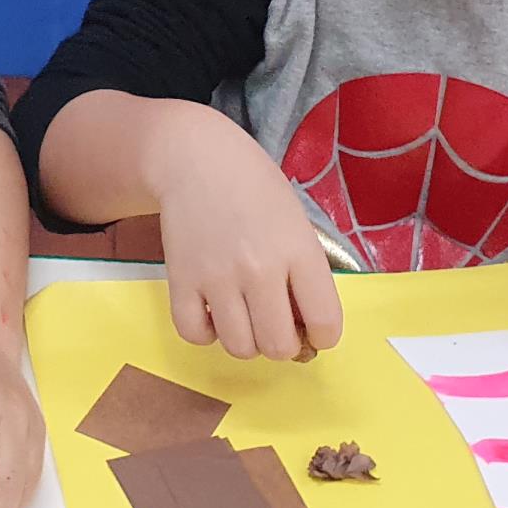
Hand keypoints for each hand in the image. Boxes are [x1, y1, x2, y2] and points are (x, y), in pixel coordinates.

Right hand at [152, 108, 342, 361]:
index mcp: (299, 251)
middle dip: (284, 344)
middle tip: (276, 323)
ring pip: (239, 348)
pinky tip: (212, 314)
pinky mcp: (181, 280)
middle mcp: (260, 269)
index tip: (314, 328)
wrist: (195, 158)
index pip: (326, 322)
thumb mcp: (296, 222)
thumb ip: (306, 271)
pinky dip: (206, 334)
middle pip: (279, 346)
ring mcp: (217, 278)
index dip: (324, 336)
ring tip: (244, 316)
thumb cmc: (254, 187)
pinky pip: (194, 335)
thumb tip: (306, 325)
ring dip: (247, 341)